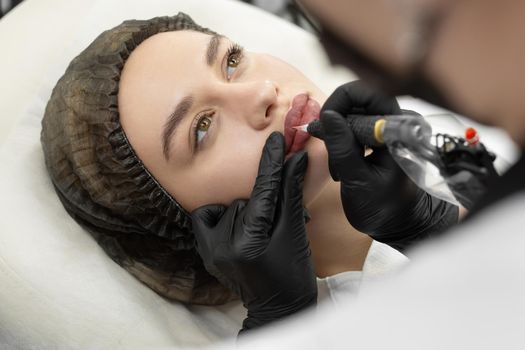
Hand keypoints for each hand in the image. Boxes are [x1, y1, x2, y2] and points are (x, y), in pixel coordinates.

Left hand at [191, 132, 316, 332]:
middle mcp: (223, 246)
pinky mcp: (205, 252)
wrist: (278, 308)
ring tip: (263, 232)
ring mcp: (210, 251)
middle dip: (265, 205)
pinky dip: (224, 217)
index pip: (262, 192)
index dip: (271, 163)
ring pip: (230, 208)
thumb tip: (296, 158)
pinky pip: (209, 219)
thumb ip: (291, 193)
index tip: (276, 138)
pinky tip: (240, 228)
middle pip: (246, 200)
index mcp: (249, 242)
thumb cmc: (294, 273)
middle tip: (281, 224)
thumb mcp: (296, 232)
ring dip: (248, 212)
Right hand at [321, 81, 458, 250]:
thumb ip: (342, 147)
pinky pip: (356, 126)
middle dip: (336, 125)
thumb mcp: (357, 181)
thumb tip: (327, 115)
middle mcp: (399, 123)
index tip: (323, 124)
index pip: (367, 94)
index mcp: (400, 131)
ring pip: (353, 114)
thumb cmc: (385, 208)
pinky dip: (343, 142)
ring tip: (339, 169)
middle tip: (328, 150)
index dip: (339, 103)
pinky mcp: (382, 136)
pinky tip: (343, 165)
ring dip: (339, 137)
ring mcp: (391, 128)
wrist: (402, 223)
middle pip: (357, 101)